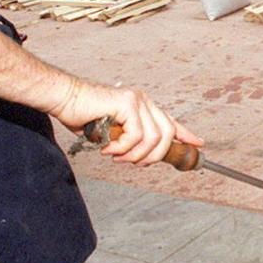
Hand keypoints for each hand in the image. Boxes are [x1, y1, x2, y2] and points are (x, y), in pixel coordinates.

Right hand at [50, 79, 202, 166]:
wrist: (64, 99)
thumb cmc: (83, 116)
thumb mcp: (112, 133)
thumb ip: (129, 141)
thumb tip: (143, 157)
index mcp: (142, 106)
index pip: (171, 122)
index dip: (185, 134)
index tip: (198, 144)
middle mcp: (143, 101)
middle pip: (167, 134)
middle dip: (154, 156)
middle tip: (135, 163)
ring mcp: (136, 100)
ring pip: (153, 138)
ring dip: (135, 154)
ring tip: (118, 157)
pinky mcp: (127, 103)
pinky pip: (136, 135)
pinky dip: (123, 147)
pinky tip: (109, 148)